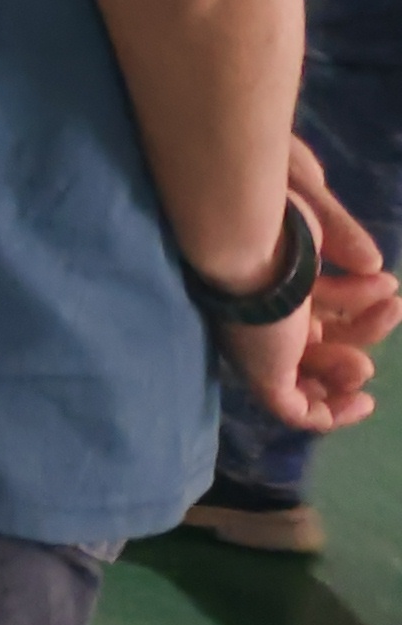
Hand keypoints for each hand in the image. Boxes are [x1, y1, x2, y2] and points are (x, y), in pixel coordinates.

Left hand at [212, 140, 400, 435]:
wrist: (238, 232)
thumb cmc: (267, 211)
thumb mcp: (311, 211)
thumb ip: (341, 235)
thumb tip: (370, 263)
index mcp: (265, 276)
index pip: (310, 303)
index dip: (351, 300)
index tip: (386, 285)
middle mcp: (261, 313)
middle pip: (319, 337)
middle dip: (363, 325)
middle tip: (391, 300)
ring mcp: (261, 345)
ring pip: (313, 371)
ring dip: (355, 361)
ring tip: (380, 331)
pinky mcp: (264, 373)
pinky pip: (295, 411)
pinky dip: (332, 413)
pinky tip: (362, 398)